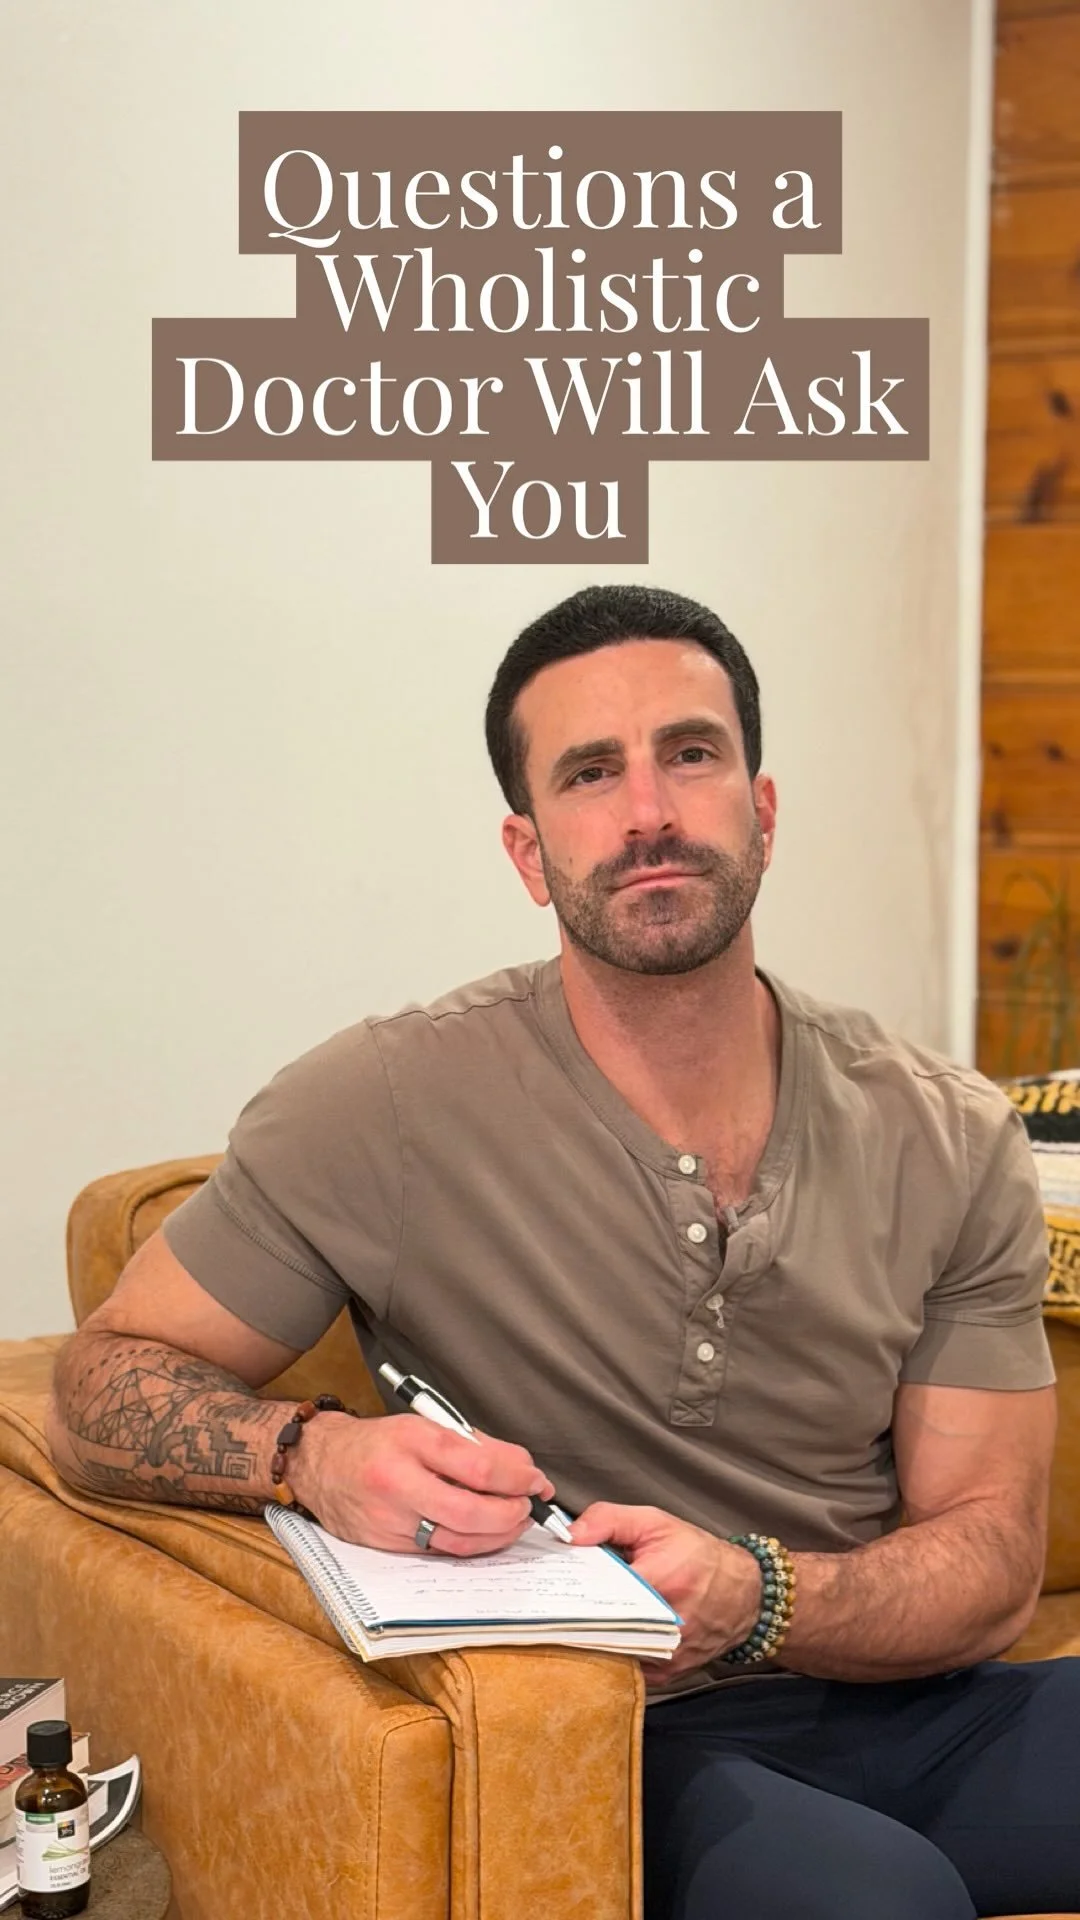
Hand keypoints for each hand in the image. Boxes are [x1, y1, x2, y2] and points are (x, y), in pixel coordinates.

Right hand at [289, 1410, 554, 1555]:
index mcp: (411, 1442)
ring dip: (498, 1536)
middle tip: (529, 1506)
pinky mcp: (387, 1546)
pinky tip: (485, 1534)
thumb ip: (472, 1445)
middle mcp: (398, 1482)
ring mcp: (390, 1519)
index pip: (478, 1465)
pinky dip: (470, 1545)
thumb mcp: (423, 1426)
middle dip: (511, 1513)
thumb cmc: (378, 1442)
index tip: (535, 1479)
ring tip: (514, 1521)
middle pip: (471, 1512)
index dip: (517, 1477)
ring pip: (458, 1541)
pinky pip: (439, 1552)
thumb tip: (520, 1467)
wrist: (319, 1464)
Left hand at [569, 1502, 761, 1682]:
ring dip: (590, 1639)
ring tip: (574, 1621)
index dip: (575, 1588)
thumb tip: (570, 1535)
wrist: (743, 1594)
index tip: (556, 1585)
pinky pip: (627, 1669)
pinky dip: (612, 1654)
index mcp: (660, 1581)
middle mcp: (665, 1625)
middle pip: (602, 1627)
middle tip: (556, 1606)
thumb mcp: (655, 1523)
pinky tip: (603, 1638)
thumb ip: (608, 1521)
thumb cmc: (697, 1555)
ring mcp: (666, 1655)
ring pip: (611, 1654)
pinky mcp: (667, 1674)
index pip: (602, 1591)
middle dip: (577, 1616)